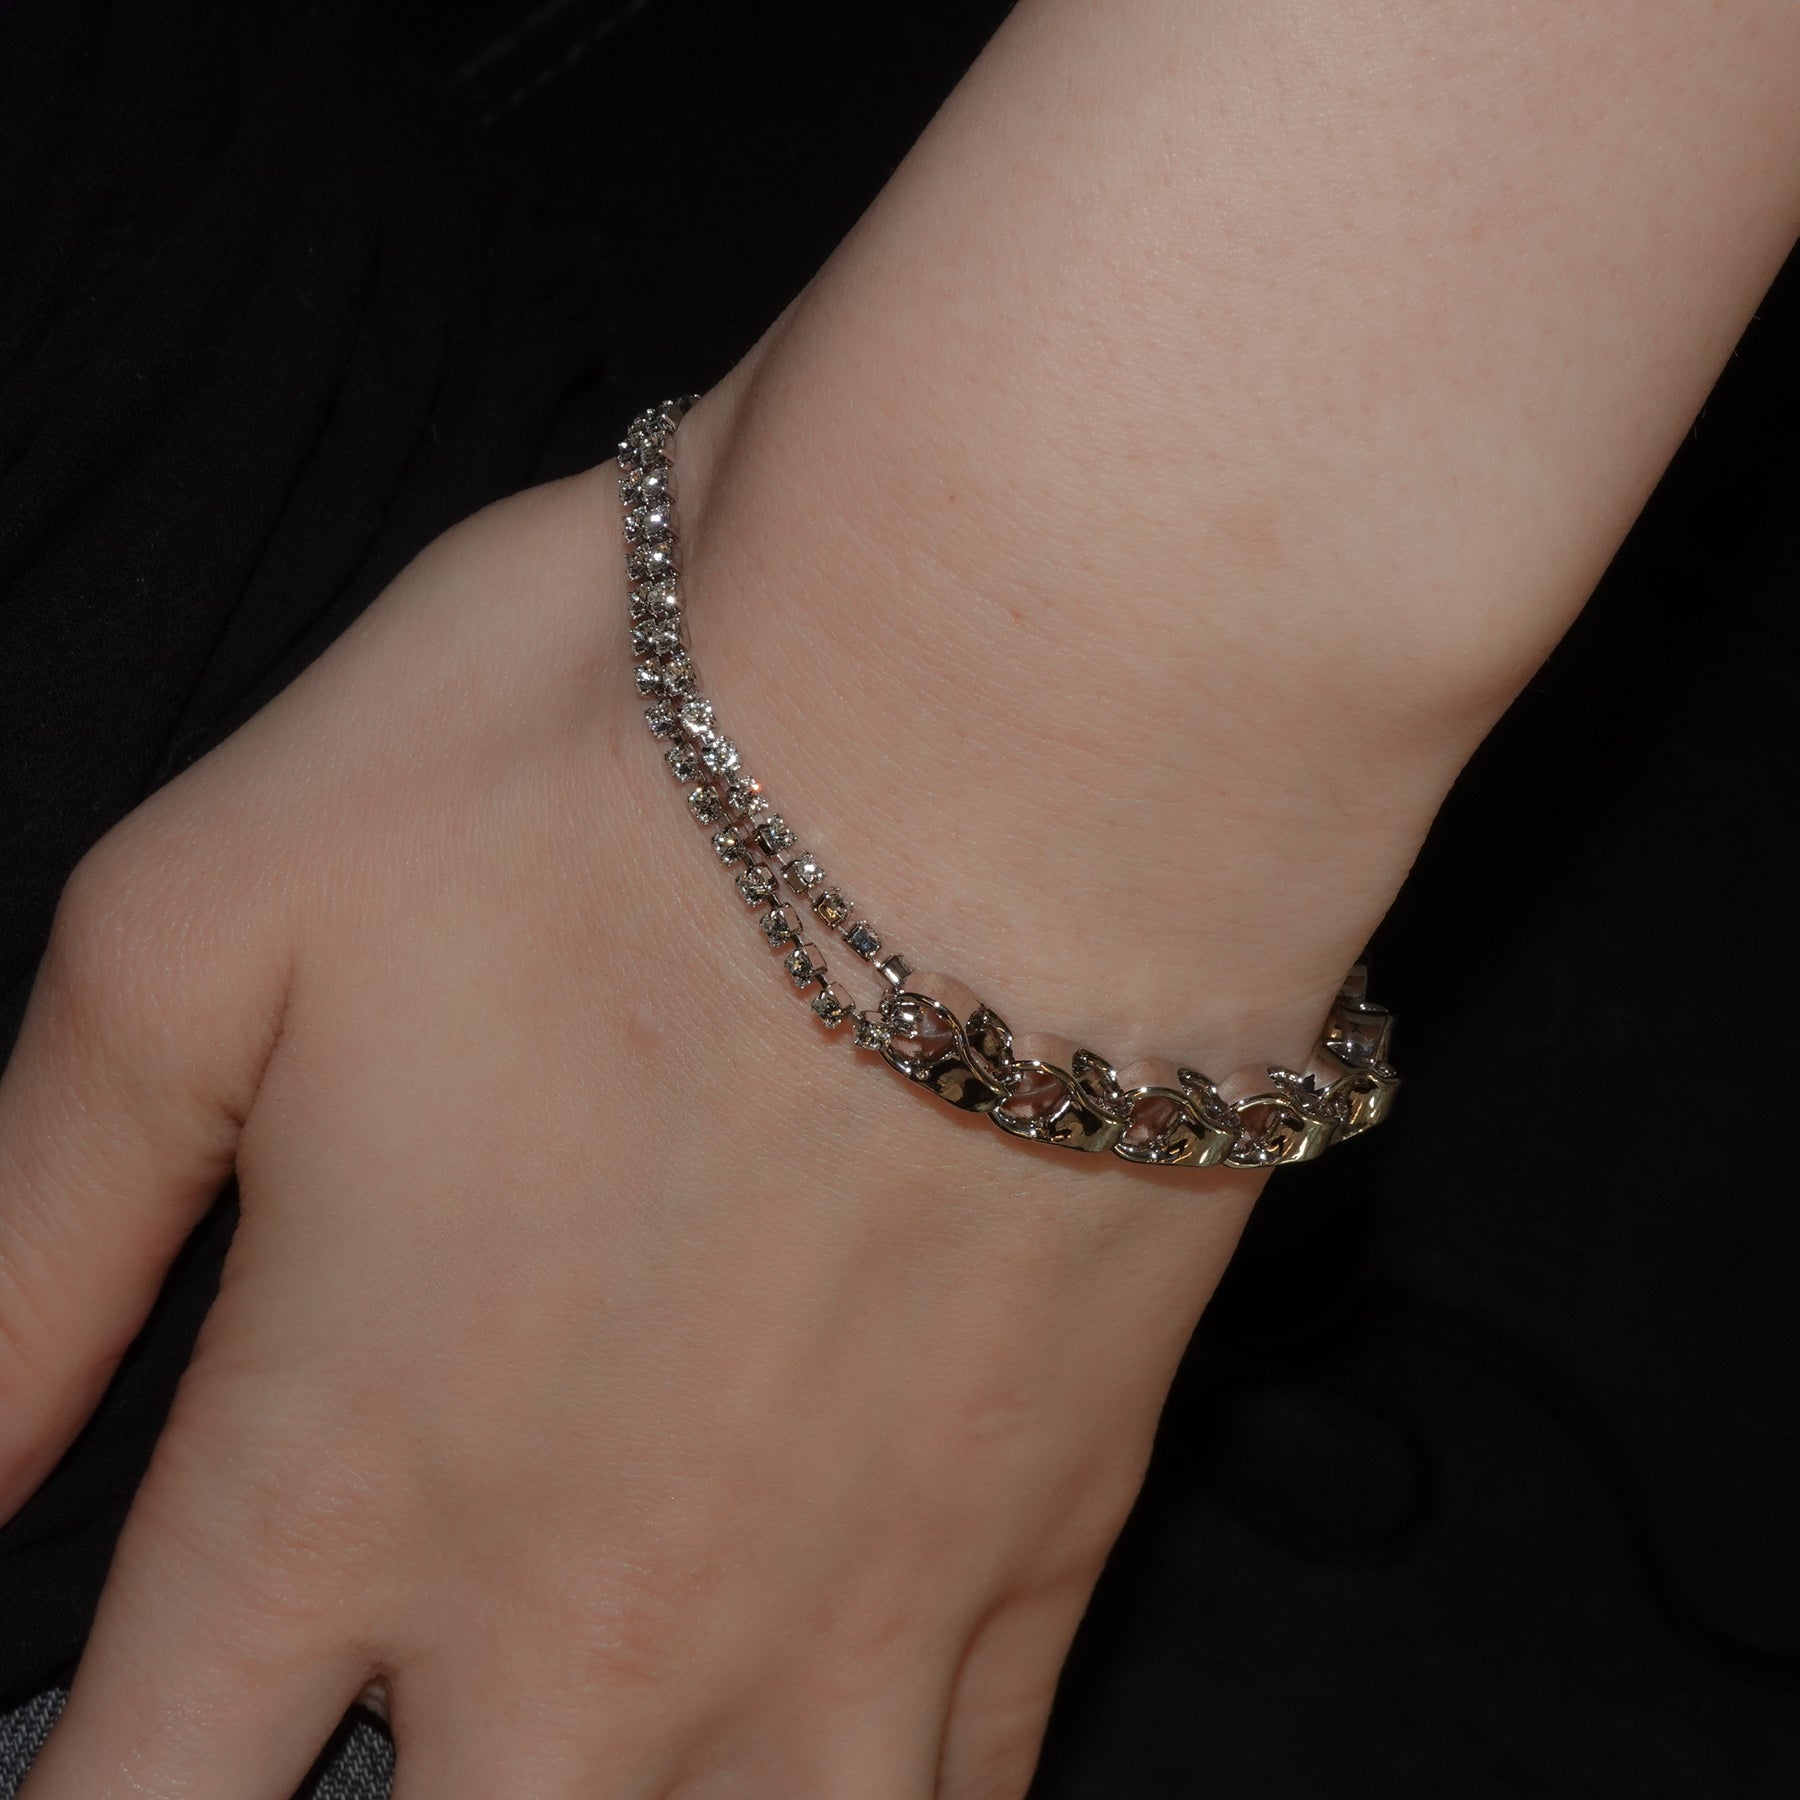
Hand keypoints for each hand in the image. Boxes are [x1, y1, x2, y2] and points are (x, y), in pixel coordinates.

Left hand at [0, 431, 1273, 1797]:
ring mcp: (843, 1598)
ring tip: (616, 1758)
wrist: (1025, 734)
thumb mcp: (210, 919)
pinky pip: (956, 1798)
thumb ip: (37, 1229)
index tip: (120, 1781)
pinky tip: (841, 1756)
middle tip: (382, 1746)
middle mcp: (588, 1601)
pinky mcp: (1048, 1528)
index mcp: (347, 1462)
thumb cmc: (621, 773)